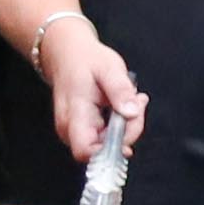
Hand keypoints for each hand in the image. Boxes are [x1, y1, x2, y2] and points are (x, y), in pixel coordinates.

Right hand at [43, 23, 147, 171]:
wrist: (66, 53)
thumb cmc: (84, 59)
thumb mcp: (108, 68)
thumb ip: (120, 90)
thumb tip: (131, 113)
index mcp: (74, 115)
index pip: (86, 151)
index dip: (111, 149)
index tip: (128, 126)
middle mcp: (70, 129)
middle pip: (103, 150)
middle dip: (127, 130)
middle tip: (136, 102)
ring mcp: (74, 131)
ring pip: (107, 144)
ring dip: (126, 126)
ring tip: (132, 98)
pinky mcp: (82, 130)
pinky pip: (105, 136)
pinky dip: (119, 123)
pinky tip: (124, 103)